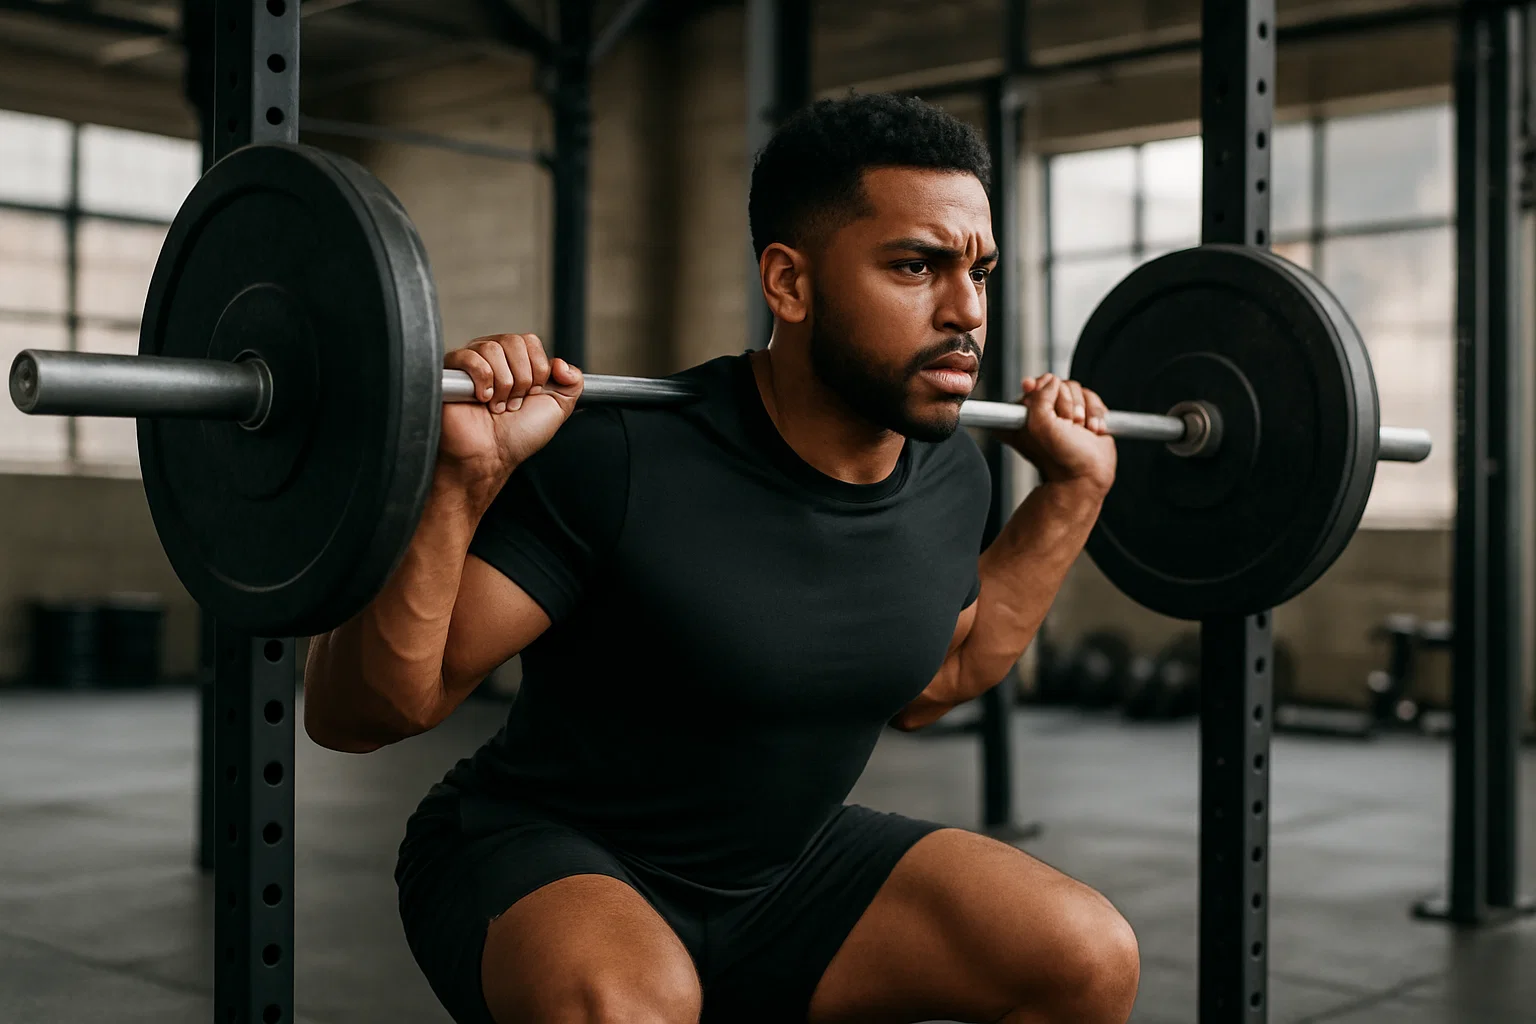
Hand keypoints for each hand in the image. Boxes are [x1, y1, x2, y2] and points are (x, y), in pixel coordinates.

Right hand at [438, 333, 582, 489]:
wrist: (492, 456)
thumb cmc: (517, 436)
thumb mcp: (557, 408)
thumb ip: (572, 382)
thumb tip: (562, 362)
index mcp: (516, 361)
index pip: (530, 341)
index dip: (537, 369)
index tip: (532, 395)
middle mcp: (493, 357)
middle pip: (513, 341)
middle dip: (522, 379)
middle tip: (513, 403)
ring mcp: (471, 362)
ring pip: (493, 348)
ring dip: (503, 384)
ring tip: (497, 406)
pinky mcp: (450, 371)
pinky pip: (469, 357)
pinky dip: (483, 381)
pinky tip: (482, 399)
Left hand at [999, 373, 1116, 492]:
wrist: (1087, 476)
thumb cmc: (1061, 459)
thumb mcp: (1040, 425)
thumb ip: (1039, 396)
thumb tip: (1051, 380)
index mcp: (1023, 416)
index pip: (1032, 385)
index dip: (1043, 392)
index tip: (1048, 407)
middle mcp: (1042, 412)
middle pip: (1058, 383)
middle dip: (1068, 404)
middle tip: (1068, 424)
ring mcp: (1063, 413)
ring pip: (1077, 389)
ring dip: (1084, 410)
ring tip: (1081, 429)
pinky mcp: (1083, 414)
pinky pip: (1092, 397)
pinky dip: (1096, 413)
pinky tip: (1093, 430)